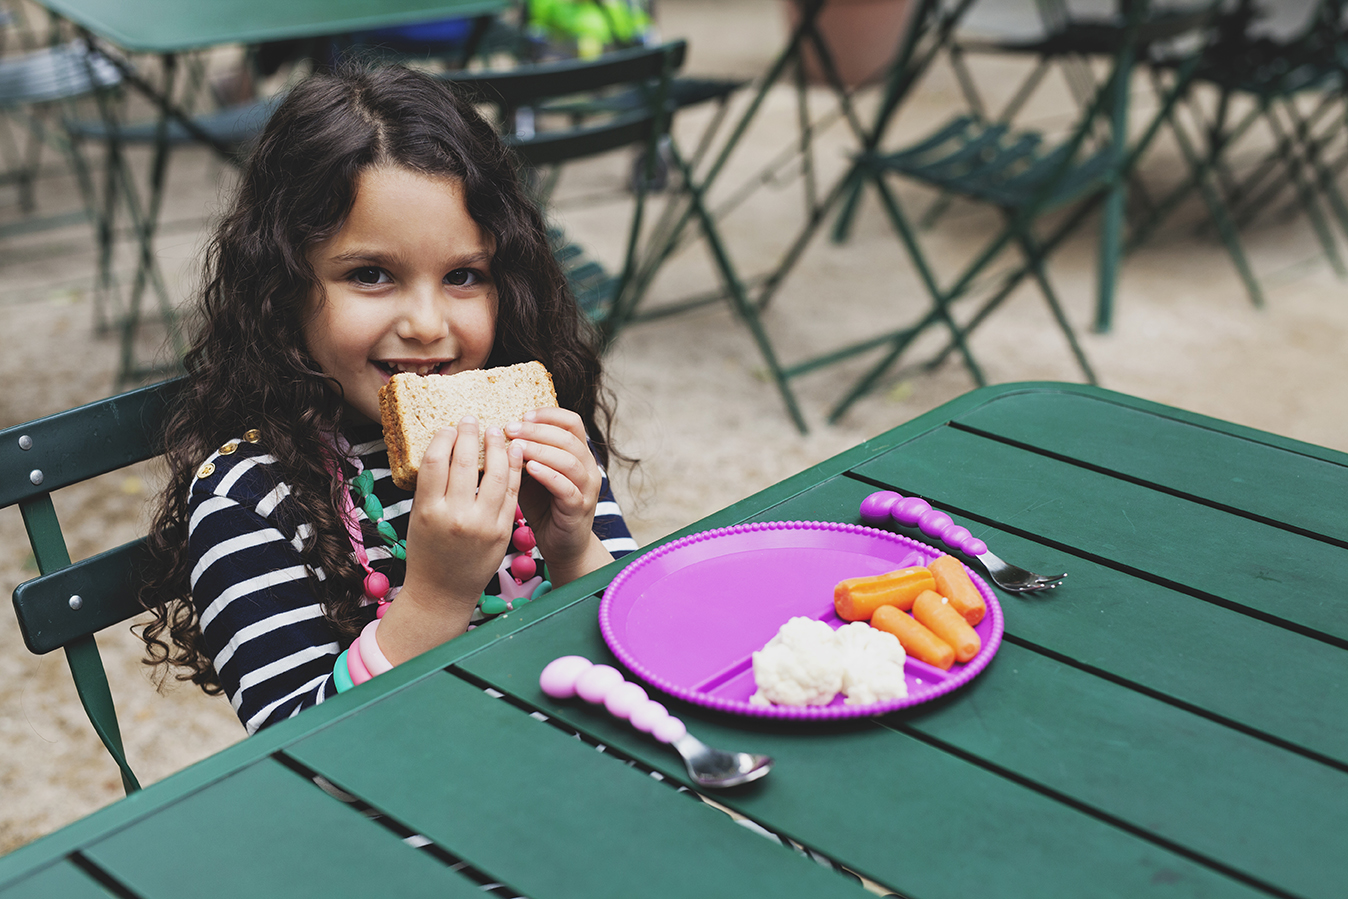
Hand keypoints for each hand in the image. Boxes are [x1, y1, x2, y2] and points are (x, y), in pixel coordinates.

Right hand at [378, 419, 522, 662]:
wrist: (443, 591)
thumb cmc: (428, 551)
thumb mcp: (419, 516)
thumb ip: (432, 486)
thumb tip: (445, 447)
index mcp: (428, 509)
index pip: (435, 461)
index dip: (443, 438)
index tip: (449, 427)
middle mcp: (455, 516)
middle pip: (465, 462)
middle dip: (469, 435)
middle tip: (472, 419)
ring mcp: (482, 524)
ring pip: (495, 474)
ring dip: (497, 447)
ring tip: (496, 431)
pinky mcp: (503, 531)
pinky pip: (511, 492)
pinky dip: (514, 468)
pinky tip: (514, 452)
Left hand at [506, 408, 612, 584]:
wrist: (561, 545)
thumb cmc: (543, 506)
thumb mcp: (531, 474)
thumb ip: (522, 454)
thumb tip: (493, 431)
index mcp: (578, 454)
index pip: (571, 422)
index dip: (548, 415)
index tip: (522, 415)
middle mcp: (587, 467)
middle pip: (568, 438)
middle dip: (537, 431)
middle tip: (510, 429)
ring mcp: (586, 488)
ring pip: (570, 460)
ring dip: (541, 450)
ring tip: (516, 446)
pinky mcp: (579, 508)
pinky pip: (567, 488)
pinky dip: (548, 475)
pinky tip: (529, 468)